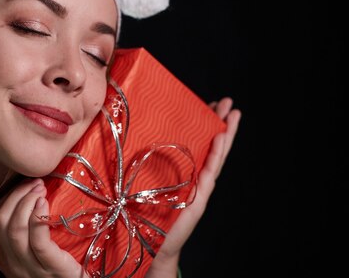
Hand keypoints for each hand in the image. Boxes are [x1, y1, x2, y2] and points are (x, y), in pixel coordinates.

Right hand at [0, 178, 89, 277]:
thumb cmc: (59, 267)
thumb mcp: (35, 252)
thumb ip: (27, 232)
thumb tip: (30, 194)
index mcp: (5, 258)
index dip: (7, 198)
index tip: (24, 184)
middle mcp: (12, 265)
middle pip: (1, 222)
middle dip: (16, 195)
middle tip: (35, 182)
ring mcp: (30, 269)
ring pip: (15, 230)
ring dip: (26, 202)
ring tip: (41, 189)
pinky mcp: (50, 267)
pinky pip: (37, 241)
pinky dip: (37, 218)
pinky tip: (44, 203)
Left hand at [145, 97, 241, 276]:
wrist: (147, 247)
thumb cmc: (139, 214)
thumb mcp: (136, 181)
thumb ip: (132, 162)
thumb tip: (114, 135)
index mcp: (180, 172)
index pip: (193, 143)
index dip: (200, 123)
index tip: (205, 103)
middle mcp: (192, 178)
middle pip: (209, 146)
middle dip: (219, 123)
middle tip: (226, 102)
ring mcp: (197, 188)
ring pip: (215, 157)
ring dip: (226, 135)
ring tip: (234, 114)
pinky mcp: (196, 200)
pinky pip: (208, 174)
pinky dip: (216, 156)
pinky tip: (222, 139)